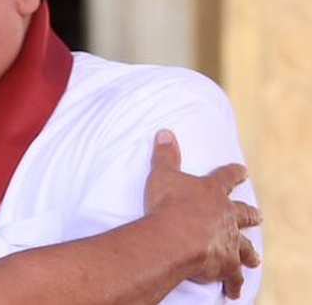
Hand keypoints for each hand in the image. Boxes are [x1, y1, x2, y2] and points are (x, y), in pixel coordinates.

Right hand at [144, 130, 260, 298]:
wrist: (176, 236)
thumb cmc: (168, 204)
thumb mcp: (162, 174)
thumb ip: (165, 154)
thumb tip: (165, 132)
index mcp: (212, 193)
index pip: (227, 178)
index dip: (235, 173)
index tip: (244, 171)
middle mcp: (226, 216)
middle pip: (243, 214)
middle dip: (250, 215)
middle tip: (259, 217)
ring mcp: (228, 240)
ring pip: (244, 248)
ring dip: (249, 253)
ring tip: (255, 260)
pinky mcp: (225, 263)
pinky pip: (232, 276)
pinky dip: (233, 283)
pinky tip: (233, 291)